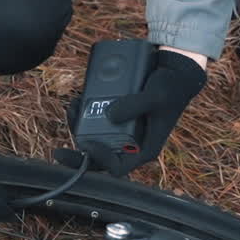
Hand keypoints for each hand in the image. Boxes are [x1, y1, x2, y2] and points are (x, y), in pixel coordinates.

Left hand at [61, 50, 206, 176]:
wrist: (175, 73)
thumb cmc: (170, 88)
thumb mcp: (155, 97)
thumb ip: (135, 105)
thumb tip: (109, 114)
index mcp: (144, 149)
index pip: (117, 167)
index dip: (99, 160)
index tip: (87, 144)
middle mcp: (131, 144)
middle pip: (100, 156)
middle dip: (79, 148)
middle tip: (64, 138)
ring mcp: (123, 131)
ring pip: (95, 138)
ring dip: (79, 126)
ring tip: (73, 107)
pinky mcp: (118, 117)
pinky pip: (97, 121)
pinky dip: (85, 113)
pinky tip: (78, 101)